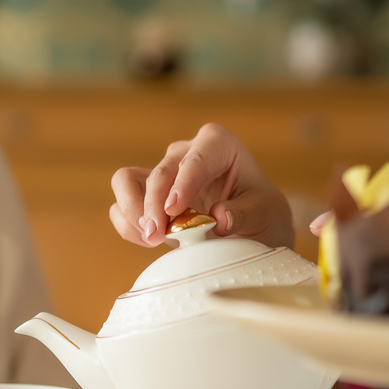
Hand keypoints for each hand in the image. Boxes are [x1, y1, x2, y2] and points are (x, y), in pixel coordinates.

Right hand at [110, 123, 293, 248]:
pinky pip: (121, 206)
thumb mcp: (267, 214)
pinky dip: (128, 225)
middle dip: (154, 204)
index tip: (175, 209)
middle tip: (158, 236)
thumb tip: (220, 217)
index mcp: (219, 145)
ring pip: (126, 180)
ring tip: (151, 239)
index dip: (184, 182)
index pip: (198, 157)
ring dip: (132, 211)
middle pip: (160, 171)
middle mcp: (186, 153)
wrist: (252, 231)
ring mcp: (163, 173)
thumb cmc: (261, 215)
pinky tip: (150, 242)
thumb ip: (244, 214)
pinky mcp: (145, 196)